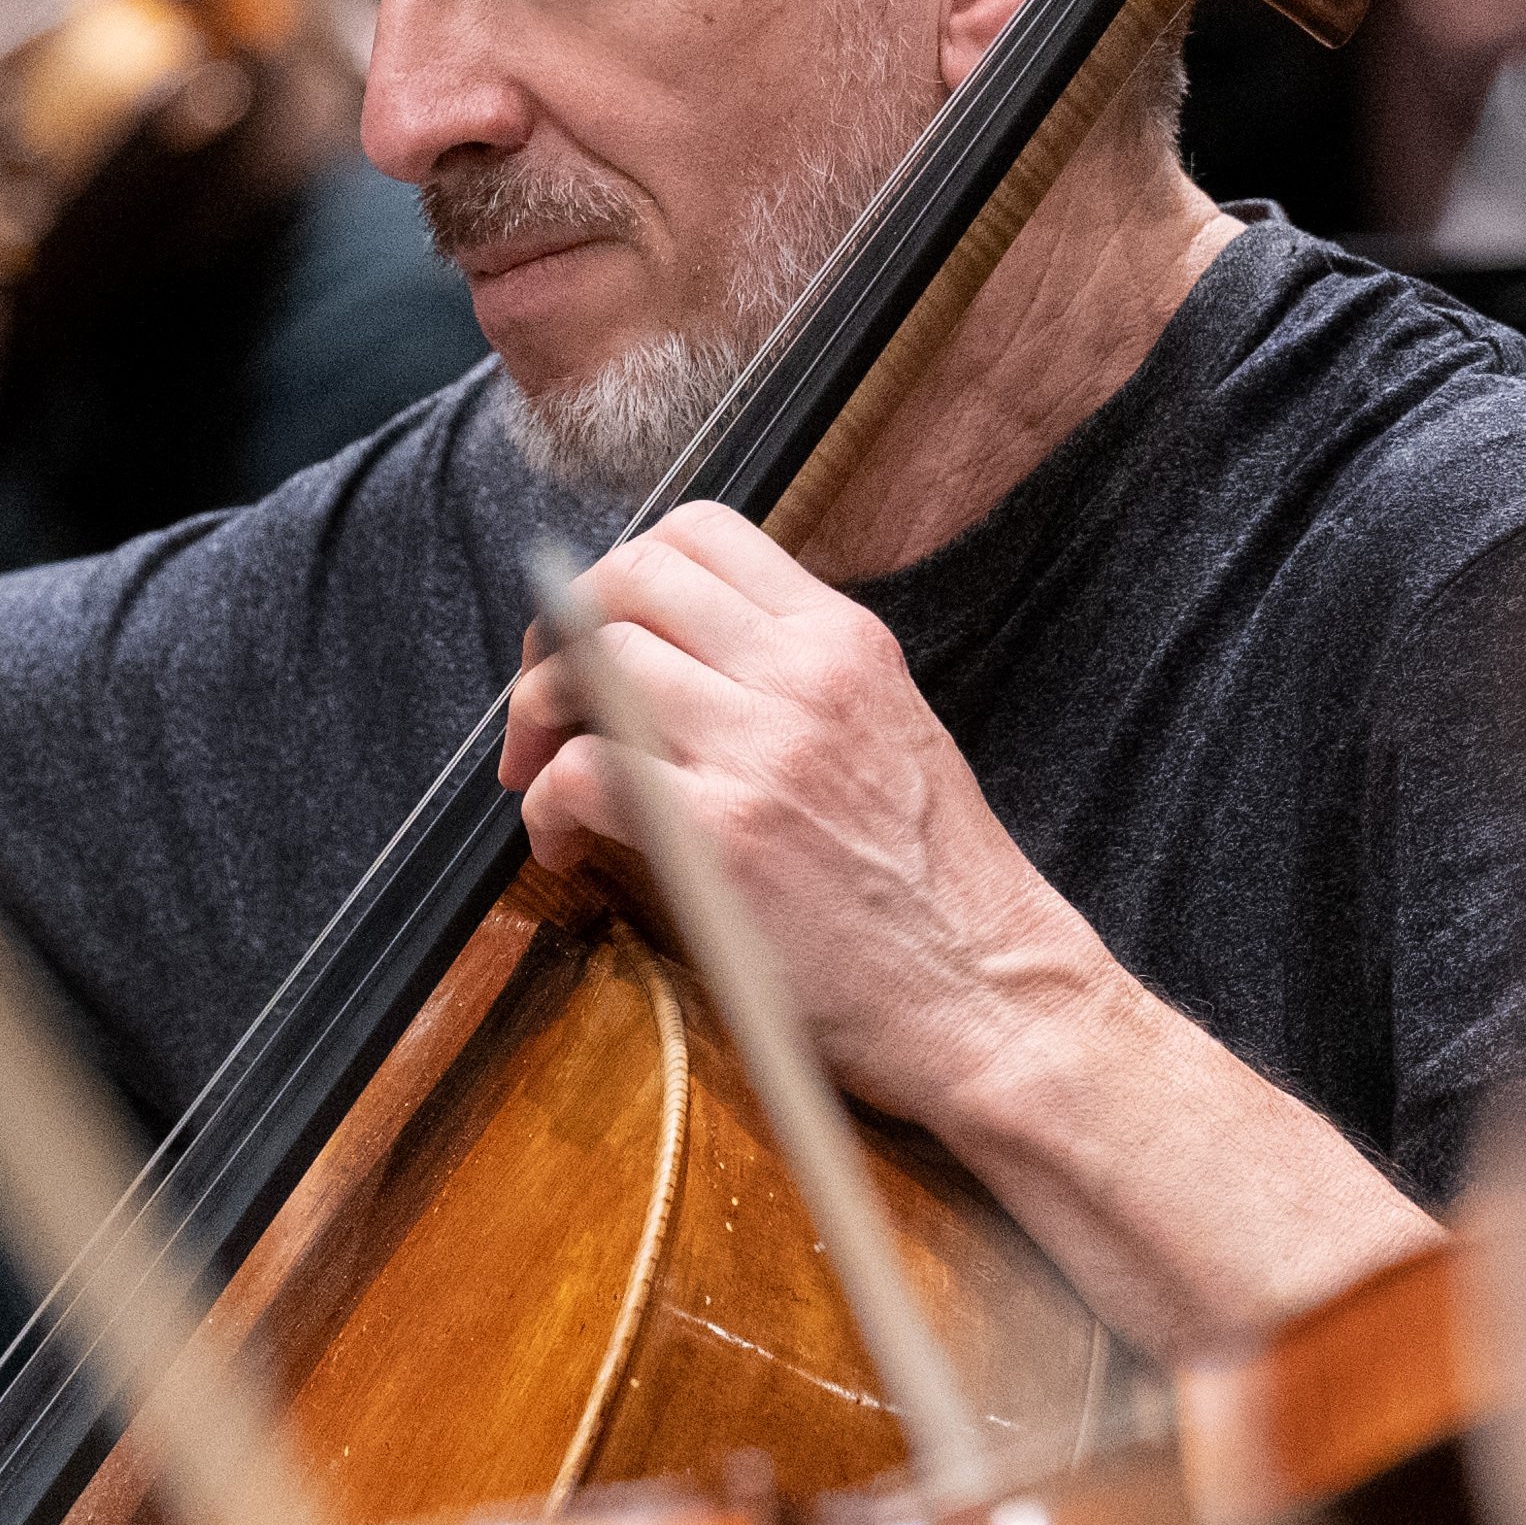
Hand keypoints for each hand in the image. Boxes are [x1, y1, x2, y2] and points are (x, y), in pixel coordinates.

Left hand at [497, 505, 1109, 1136]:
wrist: (987, 993)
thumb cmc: (935, 889)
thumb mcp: (888, 732)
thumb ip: (795, 683)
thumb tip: (674, 669)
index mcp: (845, 639)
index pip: (700, 531)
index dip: (617, 575)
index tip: (589, 636)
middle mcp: (804, 671)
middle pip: (629, 578)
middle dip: (557, 634)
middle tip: (542, 708)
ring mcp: (763, 746)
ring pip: (593, 661)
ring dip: (538, 719)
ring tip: (541, 782)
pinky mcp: (722, 833)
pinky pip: (585, 772)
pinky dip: (546, 806)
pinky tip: (563, 846)